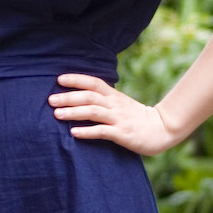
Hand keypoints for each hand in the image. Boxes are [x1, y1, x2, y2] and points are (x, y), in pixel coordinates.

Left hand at [48, 74, 178, 155]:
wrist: (162, 129)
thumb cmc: (136, 117)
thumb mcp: (120, 103)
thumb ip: (104, 99)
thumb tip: (80, 96)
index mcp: (114, 96)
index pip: (93, 82)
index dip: (77, 79)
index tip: (59, 79)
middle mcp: (115, 105)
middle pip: (89, 97)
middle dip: (69, 97)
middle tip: (51, 99)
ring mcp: (119, 119)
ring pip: (93, 112)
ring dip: (73, 113)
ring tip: (57, 114)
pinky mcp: (122, 134)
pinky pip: (102, 131)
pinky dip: (87, 132)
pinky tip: (74, 133)